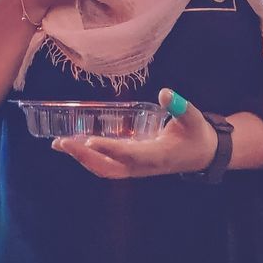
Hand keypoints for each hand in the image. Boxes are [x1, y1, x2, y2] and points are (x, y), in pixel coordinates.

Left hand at [52, 89, 218, 178]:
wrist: (202, 154)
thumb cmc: (196, 134)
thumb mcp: (193, 118)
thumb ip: (180, 107)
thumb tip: (166, 93)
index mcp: (158, 156)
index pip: (129, 154)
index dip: (109, 148)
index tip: (89, 141)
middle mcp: (143, 166)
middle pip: (108, 168)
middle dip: (84, 156)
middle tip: (62, 142)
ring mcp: (136, 168)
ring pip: (104, 169)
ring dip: (82, 158)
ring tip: (60, 144)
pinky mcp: (132, 165)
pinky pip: (107, 165)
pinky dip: (90, 156)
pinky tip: (76, 144)